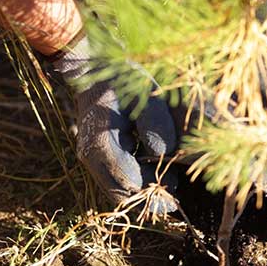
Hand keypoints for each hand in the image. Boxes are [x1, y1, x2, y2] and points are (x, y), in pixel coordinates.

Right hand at [52, 35, 178, 213]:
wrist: (95, 68)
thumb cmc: (123, 79)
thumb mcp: (145, 93)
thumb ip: (154, 123)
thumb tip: (163, 155)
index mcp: (100, 141)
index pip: (126, 181)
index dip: (152, 189)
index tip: (176, 188)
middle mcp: (90, 155)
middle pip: (120, 194)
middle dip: (149, 196)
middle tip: (177, 191)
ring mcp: (89, 158)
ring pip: (116, 191)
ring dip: (143, 190)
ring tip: (170, 182)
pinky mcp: (96, 157)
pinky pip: (115, 180)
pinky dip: (136, 182)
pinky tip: (155, 171)